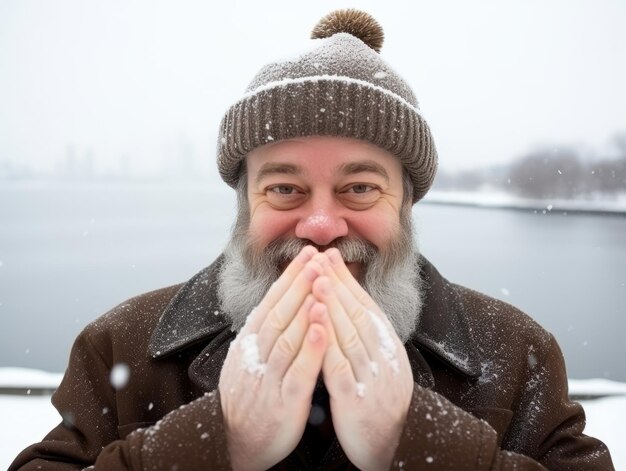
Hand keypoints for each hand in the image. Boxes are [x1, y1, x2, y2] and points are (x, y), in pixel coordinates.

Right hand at [218, 246, 327, 470]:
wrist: (235, 443)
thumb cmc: (250, 398)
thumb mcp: (248, 360)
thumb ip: (263, 334)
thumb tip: (279, 300)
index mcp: (248, 345)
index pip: (270, 303)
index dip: (289, 278)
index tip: (307, 256)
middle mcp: (254, 357)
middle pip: (278, 314)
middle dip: (299, 284)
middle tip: (317, 258)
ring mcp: (267, 379)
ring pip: (286, 337)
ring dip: (305, 308)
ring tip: (322, 283)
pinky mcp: (282, 403)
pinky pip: (297, 373)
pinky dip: (310, 350)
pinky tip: (323, 329)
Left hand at [312, 249, 413, 470]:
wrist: (391, 448)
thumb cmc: (377, 405)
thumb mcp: (380, 367)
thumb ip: (366, 339)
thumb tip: (349, 304)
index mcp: (390, 350)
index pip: (368, 307)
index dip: (349, 281)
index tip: (331, 257)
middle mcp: (385, 360)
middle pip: (360, 315)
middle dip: (339, 284)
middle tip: (321, 257)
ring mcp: (373, 380)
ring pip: (351, 335)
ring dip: (333, 306)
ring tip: (318, 280)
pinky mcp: (358, 402)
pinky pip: (341, 368)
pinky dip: (327, 344)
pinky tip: (315, 326)